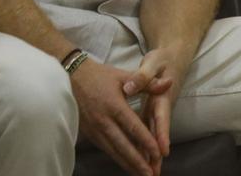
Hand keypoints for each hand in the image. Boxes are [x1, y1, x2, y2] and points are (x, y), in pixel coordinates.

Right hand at [69, 57, 169, 175]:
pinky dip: (117, 158)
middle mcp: (104, 121)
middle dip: (137, 162)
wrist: (71, 78)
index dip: (145, 141)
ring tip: (140, 174)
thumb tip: (168, 83)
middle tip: (150, 174)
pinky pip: (105, 149)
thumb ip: (148, 82)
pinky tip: (125, 164)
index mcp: (114, 105)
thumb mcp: (124, 75)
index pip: (133, 127)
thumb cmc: (100, 76)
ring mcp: (95, 129)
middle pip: (123, 145)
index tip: (157, 154)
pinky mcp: (89, 133)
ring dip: (127, 164)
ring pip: (113, 151)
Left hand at [137, 49, 185, 168]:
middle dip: (156, 154)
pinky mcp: (151, 112)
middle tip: (154, 173)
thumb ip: (143, 75)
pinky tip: (138, 160)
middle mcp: (161, 107)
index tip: (163, 151)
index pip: (162, 117)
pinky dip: (144, 146)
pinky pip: (147, 131)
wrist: (173, 57)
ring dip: (150, 154)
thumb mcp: (154, 62)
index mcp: (162, 95)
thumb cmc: (162, 60)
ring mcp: (157, 111)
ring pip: (152, 135)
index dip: (162, 134)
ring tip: (148, 174)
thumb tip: (130, 87)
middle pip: (159, 132)